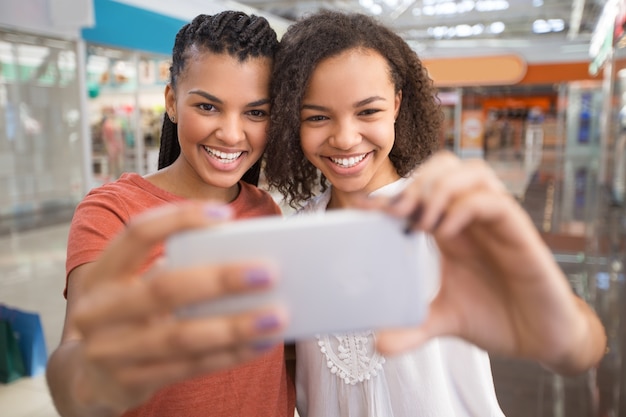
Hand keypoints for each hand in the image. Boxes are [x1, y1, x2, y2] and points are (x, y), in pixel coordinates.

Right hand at [59, 202, 285, 413]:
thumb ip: (172, 271)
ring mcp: (110, 351)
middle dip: (221, 279)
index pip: (137, 234)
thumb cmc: (126, 317)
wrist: (86, 378)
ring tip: (276, 316)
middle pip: (164, 287)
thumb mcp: (132, 288)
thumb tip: (243, 259)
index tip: (225, 214)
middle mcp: (97, 311)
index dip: (180, 219)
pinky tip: (259, 344)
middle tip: (269, 272)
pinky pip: (189, 367)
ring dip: (234, 326)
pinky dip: (229, 355)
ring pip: (181, 336)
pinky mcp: (130, 383)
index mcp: (102, 273)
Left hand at [361, 151, 605, 374]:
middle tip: (397, 212)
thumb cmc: (496, 318)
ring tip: (420, 221)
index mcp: (451, 229)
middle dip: (418, 180)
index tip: (362, 208)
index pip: (420, 192)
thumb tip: (378, 344)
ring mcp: (497, 223)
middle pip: (447, 166)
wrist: (541, 339)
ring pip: (472, 171)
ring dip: (440, 187)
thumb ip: (412, 327)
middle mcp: (472, 218)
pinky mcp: (521, 234)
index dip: (390, 194)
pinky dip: (464, 208)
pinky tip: (445, 232)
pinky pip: (494, 202)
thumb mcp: (444, 319)